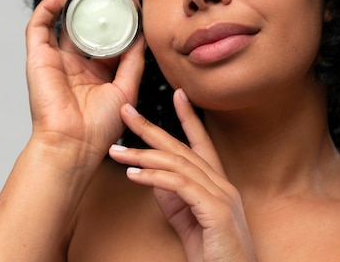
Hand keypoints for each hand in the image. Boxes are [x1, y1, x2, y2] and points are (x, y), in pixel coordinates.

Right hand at [25, 0, 145, 162]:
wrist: (76, 144)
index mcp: (96, 71)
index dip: (119, 16)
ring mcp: (55, 59)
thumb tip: (143, 34)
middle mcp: (74, 63)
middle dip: (95, 2)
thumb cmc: (100, 126)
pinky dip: (52, 3)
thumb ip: (133, 60)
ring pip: (60, 18)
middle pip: (84, 24)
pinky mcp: (37, 57)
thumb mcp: (127, 87)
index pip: (107, 35)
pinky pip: (41, 23)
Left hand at [109, 89, 257, 261]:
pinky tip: (134, 175)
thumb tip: (153, 175)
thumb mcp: (188, 220)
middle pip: (183, 148)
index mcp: (218, 184)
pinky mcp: (216, 211)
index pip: (202, 142)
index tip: (177, 93)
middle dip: (152, 128)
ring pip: (178, 164)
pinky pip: (180, 186)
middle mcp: (222, 184)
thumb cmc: (213, 254)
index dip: (189, 117)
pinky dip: (154, 178)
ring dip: (143, 155)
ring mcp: (221, 196)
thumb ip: (174, 197)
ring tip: (117, 151)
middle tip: (127, 111)